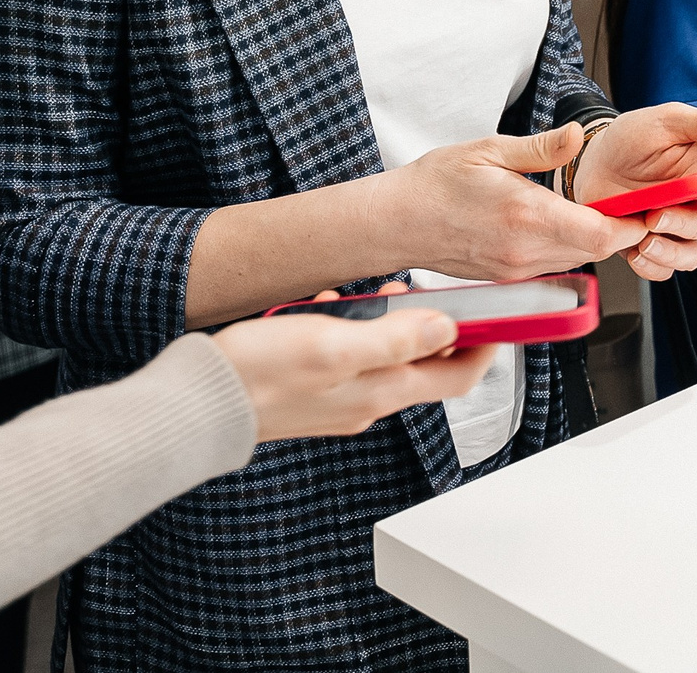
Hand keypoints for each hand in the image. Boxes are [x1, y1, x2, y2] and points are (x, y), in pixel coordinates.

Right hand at [211, 304, 493, 441]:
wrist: (197, 404)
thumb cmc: (257, 374)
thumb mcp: (333, 342)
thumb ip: (394, 337)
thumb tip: (446, 330)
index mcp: (381, 391)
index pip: (458, 376)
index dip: (486, 346)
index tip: (499, 317)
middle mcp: (368, 402)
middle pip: (425, 365)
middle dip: (433, 325)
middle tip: (425, 293)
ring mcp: (341, 399)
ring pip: (386, 356)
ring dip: (387, 323)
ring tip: (372, 294)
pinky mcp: (315, 391)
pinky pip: (350, 357)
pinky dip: (349, 328)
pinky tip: (327, 306)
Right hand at [374, 125, 647, 282]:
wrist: (396, 222)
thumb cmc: (435, 183)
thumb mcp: (488, 150)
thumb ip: (541, 148)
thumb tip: (578, 137)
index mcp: (526, 215)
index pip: (600, 235)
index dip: (631, 224)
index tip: (643, 205)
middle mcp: (525, 251)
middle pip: (597, 252)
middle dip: (620, 231)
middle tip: (630, 204)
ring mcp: (516, 270)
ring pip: (578, 261)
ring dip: (593, 240)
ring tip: (597, 210)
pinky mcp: (508, 278)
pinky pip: (553, 266)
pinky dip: (567, 248)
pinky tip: (561, 224)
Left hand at [570, 102, 696, 280]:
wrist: (591, 160)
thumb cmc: (632, 137)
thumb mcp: (669, 122)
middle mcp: (695, 205)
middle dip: (683, 224)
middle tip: (655, 215)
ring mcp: (672, 229)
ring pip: (689, 257)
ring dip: (669, 253)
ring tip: (643, 239)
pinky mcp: (647, 245)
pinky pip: (661, 270)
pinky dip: (649, 266)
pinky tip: (633, 250)